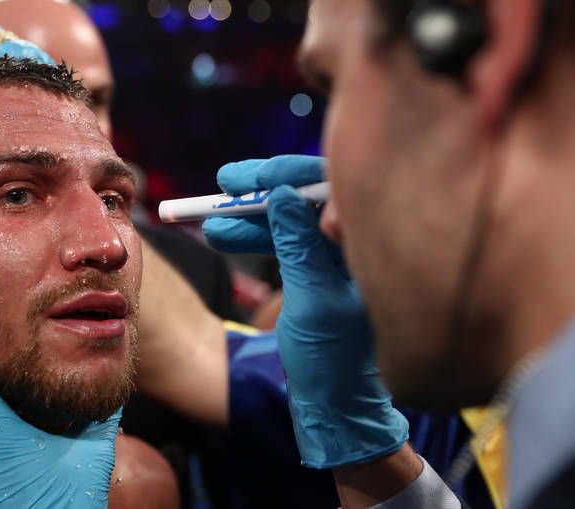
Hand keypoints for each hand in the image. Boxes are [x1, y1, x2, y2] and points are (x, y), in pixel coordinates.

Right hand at [202, 155, 407, 468]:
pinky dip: (254, 239)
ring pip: (292, 221)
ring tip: (207, 217)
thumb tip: (284, 194)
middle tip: (226, 183)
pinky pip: (285, 242)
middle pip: (311, 200)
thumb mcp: (313, 299)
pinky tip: (221, 236)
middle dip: (265, 192)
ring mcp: (337, 258)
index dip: (295, 178)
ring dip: (249, 217)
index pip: (338, 193)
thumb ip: (299, 244)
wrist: (334, 406)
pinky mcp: (317, 271)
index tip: (257, 178)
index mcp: (377, 248)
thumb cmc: (332, 360)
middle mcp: (361, 245)